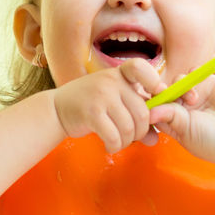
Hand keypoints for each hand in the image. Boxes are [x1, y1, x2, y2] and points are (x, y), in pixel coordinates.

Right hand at [52, 59, 166, 152]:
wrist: (56, 110)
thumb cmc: (90, 105)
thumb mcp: (114, 102)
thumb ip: (135, 116)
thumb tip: (154, 139)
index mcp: (119, 74)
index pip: (140, 67)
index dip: (154, 81)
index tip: (157, 95)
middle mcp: (111, 81)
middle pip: (142, 112)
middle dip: (141, 131)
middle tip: (132, 137)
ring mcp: (101, 96)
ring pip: (129, 127)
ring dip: (127, 142)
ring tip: (119, 142)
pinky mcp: (92, 113)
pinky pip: (114, 136)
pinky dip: (115, 146)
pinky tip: (110, 146)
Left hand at [148, 75, 214, 175]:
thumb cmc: (211, 142)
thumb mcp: (185, 131)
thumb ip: (169, 117)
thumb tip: (148, 111)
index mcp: (172, 121)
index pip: (154, 107)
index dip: (150, 102)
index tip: (146, 101)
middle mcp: (181, 106)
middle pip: (163, 91)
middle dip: (163, 91)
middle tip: (166, 95)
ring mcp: (194, 94)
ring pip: (177, 81)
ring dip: (181, 87)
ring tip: (193, 100)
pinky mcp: (207, 83)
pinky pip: (193, 72)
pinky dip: (191, 75)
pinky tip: (197, 87)